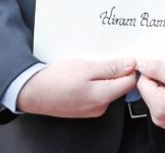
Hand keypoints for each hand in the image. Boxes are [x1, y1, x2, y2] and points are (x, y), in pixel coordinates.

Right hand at [16, 57, 136, 117]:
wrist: (33, 92)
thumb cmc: (56, 80)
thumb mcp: (86, 68)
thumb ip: (111, 68)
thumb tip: (131, 64)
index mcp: (103, 97)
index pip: (130, 82)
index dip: (130, 67)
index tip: (124, 56)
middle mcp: (100, 107)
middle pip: (120, 85)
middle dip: (116, 70)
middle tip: (103, 57)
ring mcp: (92, 109)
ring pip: (108, 87)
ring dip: (104, 74)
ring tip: (90, 65)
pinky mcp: (85, 107)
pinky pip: (98, 91)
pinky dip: (95, 81)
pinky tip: (84, 74)